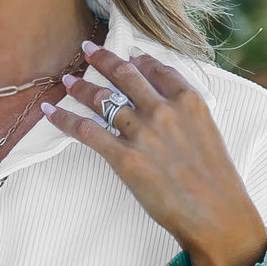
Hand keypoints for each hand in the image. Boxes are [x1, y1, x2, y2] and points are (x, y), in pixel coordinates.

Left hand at [42, 44, 266, 265]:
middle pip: (125, 75)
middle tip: (88, 50)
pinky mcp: (125, 157)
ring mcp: (142, 132)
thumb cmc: (216, 183)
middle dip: (103, 59)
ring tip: (68, 82)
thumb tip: (167, 111)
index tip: (128, 55)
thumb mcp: (209, 135)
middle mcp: (163, 110)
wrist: (216, 214)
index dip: (138, 59)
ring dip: (80, 88)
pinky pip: (86, 130)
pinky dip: (64, 119)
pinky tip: (50, 112)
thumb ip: (187, 117)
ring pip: (102, 99)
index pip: (157, 69)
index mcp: (189, 101)